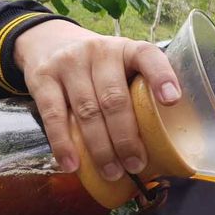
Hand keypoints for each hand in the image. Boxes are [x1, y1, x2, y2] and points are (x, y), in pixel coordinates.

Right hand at [14, 20, 180, 180]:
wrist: (50, 41)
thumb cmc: (100, 66)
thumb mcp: (122, 64)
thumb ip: (139, 89)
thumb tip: (162, 142)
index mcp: (127, 49)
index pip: (148, 57)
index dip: (162, 77)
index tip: (173, 100)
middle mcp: (99, 52)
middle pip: (114, 98)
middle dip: (127, 137)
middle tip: (136, 165)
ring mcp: (69, 63)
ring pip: (87, 112)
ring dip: (101, 148)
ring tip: (112, 172)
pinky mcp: (42, 78)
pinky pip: (53, 116)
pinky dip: (64, 144)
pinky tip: (73, 165)